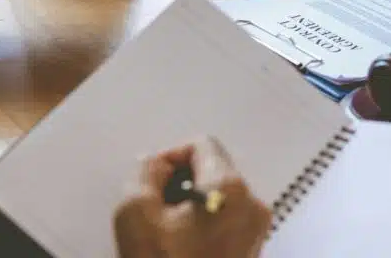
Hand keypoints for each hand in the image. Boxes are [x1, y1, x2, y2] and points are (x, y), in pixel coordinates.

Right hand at [115, 136, 271, 257]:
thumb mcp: (134, 214)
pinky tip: (180, 250)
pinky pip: (226, 221)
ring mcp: (255, 231)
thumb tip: (153, 164)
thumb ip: (143, 173)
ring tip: (166, 238)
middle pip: (214, 169)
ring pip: (219, 197)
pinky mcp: (251, 251)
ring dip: (190, 207)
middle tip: (156, 213)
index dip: (171, 157)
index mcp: (230, 190)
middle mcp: (252, 206)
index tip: (153, 182)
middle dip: (181, 184)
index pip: (203, 144)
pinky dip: (202, 226)